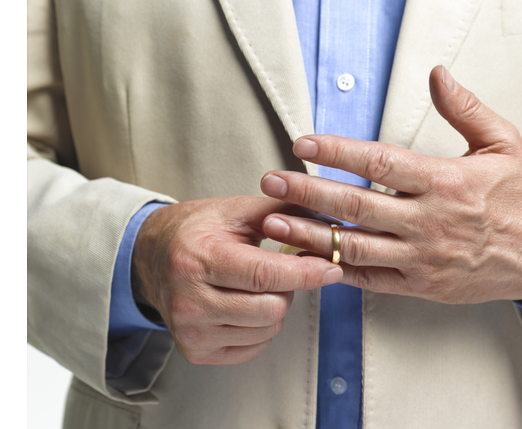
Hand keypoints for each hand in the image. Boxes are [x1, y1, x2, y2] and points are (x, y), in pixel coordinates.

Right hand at [132, 196, 342, 363]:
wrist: (149, 258)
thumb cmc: (195, 231)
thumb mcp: (233, 211)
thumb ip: (279, 213)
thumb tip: (324, 221)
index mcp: (197, 260)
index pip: (264, 275)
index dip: (305, 273)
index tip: (331, 268)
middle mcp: (189, 301)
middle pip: (271, 309)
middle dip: (289, 289)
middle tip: (279, 271)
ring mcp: (191, 332)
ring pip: (267, 330)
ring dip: (276, 308)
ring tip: (257, 286)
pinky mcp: (197, 352)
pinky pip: (255, 347)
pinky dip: (262, 327)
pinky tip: (247, 305)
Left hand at [259, 66, 521, 303]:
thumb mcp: (504, 143)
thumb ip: (465, 109)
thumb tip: (438, 75)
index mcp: (446, 182)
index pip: (379, 163)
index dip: (336, 152)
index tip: (305, 144)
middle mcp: (430, 221)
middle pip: (356, 205)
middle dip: (308, 192)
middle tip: (273, 182)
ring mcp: (424, 257)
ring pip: (355, 245)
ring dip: (311, 234)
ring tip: (276, 221)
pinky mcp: (422, 284)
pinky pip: (373, 278)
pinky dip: (340, 269)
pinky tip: (314, 258)